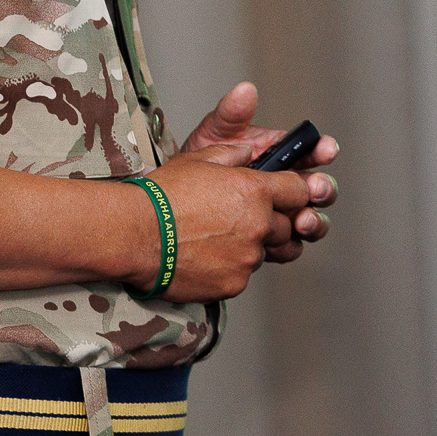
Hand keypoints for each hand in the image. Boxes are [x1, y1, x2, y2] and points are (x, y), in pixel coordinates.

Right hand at [141, 141, 311, 299]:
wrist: (136, 234)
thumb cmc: (163, 194)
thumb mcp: (199, 159)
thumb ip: (232, 153)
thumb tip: (248, 151)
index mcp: (256, 190)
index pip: (300, 191)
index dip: (294, 192)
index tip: (286, 196)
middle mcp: (259, 225)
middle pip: (287, 227)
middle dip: (270, 223)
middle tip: (237, 219)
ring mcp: (247, 258)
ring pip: (262, 252)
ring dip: (247, 246)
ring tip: (212, 238)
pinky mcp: (234, 284)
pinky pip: (241, 275)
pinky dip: (228, 268)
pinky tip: (203, 256)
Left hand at [180, 82, 339, 260]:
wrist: (174, 205)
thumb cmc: (199, 164)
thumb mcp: (213, 135)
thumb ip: (231, 114)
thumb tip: (246, 90)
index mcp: (281, 157)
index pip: (311, 152)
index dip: (323, 149)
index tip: (327, 148)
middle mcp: (287, 187)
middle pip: (319, 189)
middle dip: (323, 188)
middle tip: (315, 188)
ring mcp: (280, 216)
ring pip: (311, 221)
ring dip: (313, 221)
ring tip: (302, 221)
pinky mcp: (269, 242)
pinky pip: (288, 246)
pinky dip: (288, 245)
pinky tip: (279, 243)